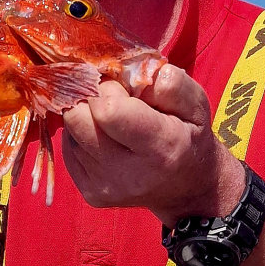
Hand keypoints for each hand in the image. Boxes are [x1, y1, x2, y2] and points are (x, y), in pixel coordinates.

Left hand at [61, 64, 244, 225]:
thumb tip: (132, 73)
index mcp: (160, 149)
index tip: (122, 86)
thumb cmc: (190, 135)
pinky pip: (68, 147)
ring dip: (86, 116)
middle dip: (89, 98)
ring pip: (71, 130)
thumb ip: (171, 83)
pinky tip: (106, 137)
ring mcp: (105, 187)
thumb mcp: (196, 104)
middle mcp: (128, 174)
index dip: (108, 87)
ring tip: (113, 120)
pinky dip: (82, 134)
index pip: (108, 110)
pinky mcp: (89, 192)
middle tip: (112, 98)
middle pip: (77, 118)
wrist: (186, 188)